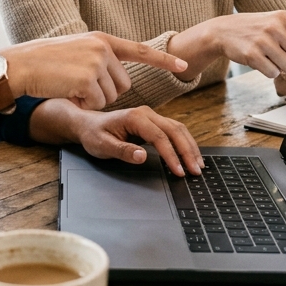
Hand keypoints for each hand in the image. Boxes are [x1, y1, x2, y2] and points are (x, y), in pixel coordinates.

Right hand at [1, 32, 186, 110]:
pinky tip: (67, 92)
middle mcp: (103, 48)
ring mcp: (96, 62)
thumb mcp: (76, 50)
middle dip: (105, 92)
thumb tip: (117, 75)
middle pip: (123, 84)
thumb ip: (98, 57)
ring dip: (92, 99)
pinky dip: (83, 104)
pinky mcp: (87, 79)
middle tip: (79, 84)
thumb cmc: (44, 61)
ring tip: (70, 85)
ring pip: (110, 96)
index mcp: (102, 40)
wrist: (22, 65)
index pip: (140, 50)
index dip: (163, 61)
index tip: (184, 67)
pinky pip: (97, 103)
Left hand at [73, 105, 203, 176]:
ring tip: (198, 165)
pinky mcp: (154, 123)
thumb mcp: (102, 146)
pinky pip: (174, 131)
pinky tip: (190, 155)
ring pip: (178, 129)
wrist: (88, 124)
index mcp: (135, 118)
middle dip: (187, 151)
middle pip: (175, 130)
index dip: (171, 155)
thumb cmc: (94, 135)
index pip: (160, 137)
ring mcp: (152, 116)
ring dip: (190, 147)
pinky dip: (185, 143)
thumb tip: (142, 156)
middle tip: (195, 171)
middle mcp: (147, 113)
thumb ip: (122, 151)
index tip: (178, 171)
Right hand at [202, 11, 285, 79]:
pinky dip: (270, 72)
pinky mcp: (252, 55)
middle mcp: (275, 28)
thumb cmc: (254, 28)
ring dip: (282, 68)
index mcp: (284, 18)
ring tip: (270, 57)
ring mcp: (263, 41)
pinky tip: (261, 61)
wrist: (223, 31)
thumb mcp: (275, 22)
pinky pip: (273, 73)